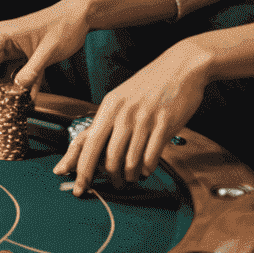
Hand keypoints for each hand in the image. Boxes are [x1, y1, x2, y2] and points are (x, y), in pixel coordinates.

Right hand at [0, 0, 92, 103]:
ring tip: (3, 104)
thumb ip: (33, 70)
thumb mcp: (49, 50)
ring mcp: (9, 46)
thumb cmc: (63, 27)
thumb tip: (19, 88)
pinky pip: (10, 71)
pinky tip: (23, 99)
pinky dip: (14, 85)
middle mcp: (1, 39)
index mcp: (3, 35)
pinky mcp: (19, 52)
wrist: (76, 16)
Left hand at [54, 42, 209, 194]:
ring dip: (129, 175)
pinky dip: (147, 168)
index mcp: (109, 106)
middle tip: (112, 185)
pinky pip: (151, 157)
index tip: (74, 184)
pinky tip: (146, 168)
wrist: (180, 67)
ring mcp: (144, 119)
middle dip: (106, 177)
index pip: (87, 141)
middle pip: (106, 156)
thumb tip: (90, 145)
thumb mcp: (122, 98)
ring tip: (131, 177)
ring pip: (129, 161)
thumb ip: (108, 121)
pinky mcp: (165, 124)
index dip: (78, 165)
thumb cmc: (149, 85)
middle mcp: (123, 113)